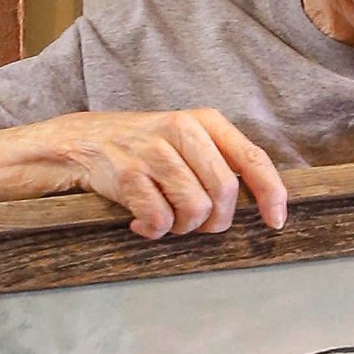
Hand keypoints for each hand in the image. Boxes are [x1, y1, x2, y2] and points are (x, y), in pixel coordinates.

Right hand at [26, 108, 285, 239]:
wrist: (78, 142)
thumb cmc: (140, 147)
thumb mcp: (184, 140)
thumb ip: (219, 161)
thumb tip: (262, 202)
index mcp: (205, 121)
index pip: (252, 158)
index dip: (271, 194)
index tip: (276, 221)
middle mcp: (182, 130)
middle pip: (225, 192)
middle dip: (216, 221)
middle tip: (197, 226)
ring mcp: (154, 151)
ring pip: (195, 209)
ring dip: (183, 228)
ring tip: (166, 221)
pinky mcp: (128, 174)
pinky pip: (160, 220)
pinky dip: (153, 231)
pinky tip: (141, 224)